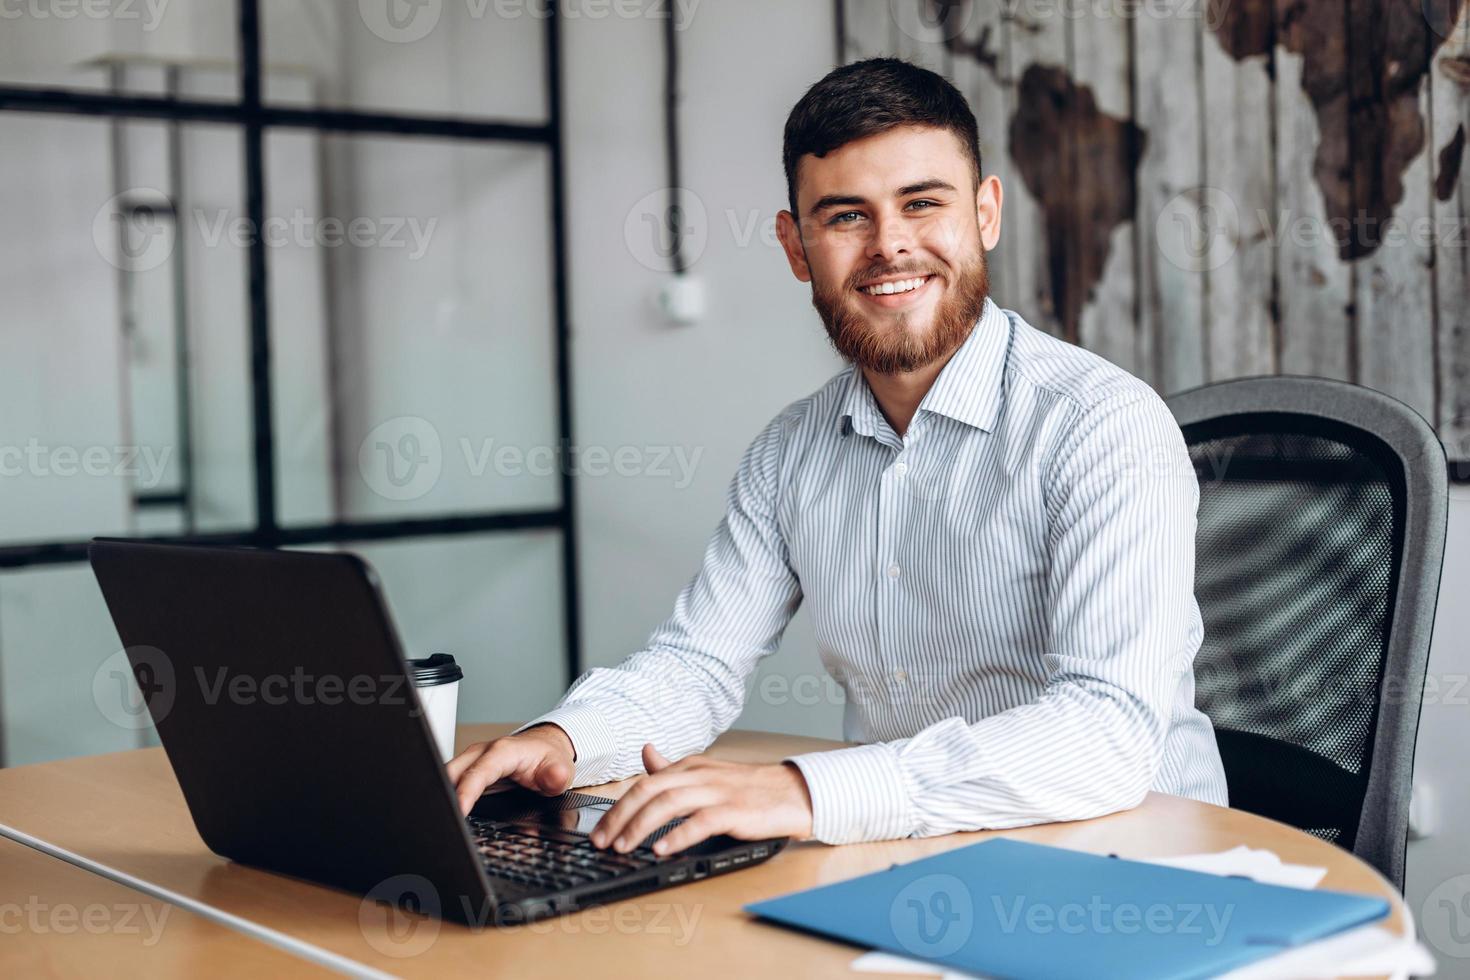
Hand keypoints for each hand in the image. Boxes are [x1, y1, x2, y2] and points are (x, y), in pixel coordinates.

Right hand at [446, 724, 574, 814]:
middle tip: (446, 822)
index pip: (478, 772)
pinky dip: (448, 797)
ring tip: (445, 821)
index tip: (460, 811)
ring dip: (443, 797)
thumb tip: (555, 777)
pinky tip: (450, 814)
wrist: (545, 747)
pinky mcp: (467, 770)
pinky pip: (451, 782)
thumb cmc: (548, 758)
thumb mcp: (560, 768)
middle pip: (451, 774)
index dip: (466, 792)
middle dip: (444, 796)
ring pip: (446, 778)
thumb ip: (557, 775)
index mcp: (502, 752)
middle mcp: (481, 753)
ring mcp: (471, 761)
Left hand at [589, 744, 812, 856]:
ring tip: (624, 847)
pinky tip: (663, 849)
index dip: (617, 807)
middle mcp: (701, 776)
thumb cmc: (749, 789)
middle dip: (620, 817)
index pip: (645, 784)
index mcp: (691, 767)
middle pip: (650, 791)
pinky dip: (679, 835)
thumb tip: (646, 753)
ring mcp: (718, 792)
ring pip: (670, 803)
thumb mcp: (707, 774)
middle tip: (601, 841)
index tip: (599, 831)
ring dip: (641, 826)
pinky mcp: (736, 811)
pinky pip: (702, 821)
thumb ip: (674, 769)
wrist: (795, 793)